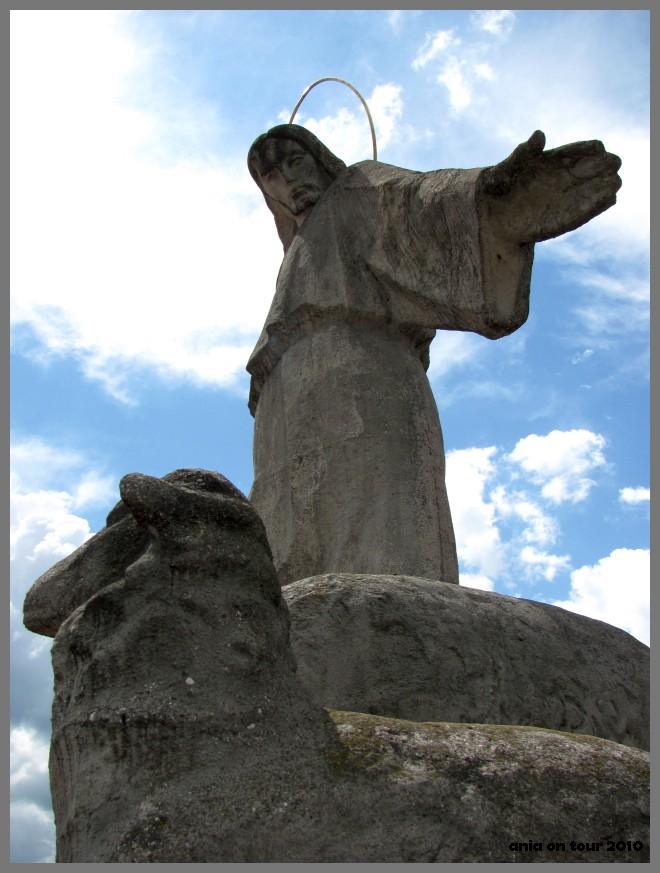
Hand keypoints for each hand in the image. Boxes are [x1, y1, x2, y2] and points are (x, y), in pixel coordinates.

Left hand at [479, 130, 621, 242]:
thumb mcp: (502, 169)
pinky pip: (589, 209)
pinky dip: (599, 203)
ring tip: (612, 183)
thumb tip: (540, 135)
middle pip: (599, 165)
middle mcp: (567, 176)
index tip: (594, 150)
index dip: (592, 149)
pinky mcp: (567, 217)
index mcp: (556, 159)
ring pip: (599, 186)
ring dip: (607, 184)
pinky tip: (608, 197)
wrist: (491, 217)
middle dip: (605, 165)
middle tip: (607, 167)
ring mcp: (569, 196)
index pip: (587, 149)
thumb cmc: (495, 188)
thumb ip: (521, 154)